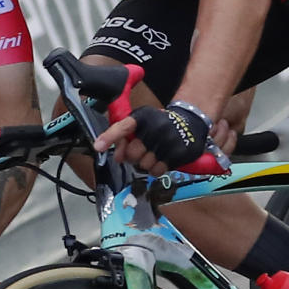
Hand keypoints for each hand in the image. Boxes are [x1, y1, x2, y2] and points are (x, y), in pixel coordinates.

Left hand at [94, 102, 208, 174]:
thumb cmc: (159, 124)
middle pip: (132, 154)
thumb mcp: (142, 122)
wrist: (190, 123)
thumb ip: (125, 137)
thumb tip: (118, 157)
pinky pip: (157, 171)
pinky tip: (161, 159)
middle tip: (141, 152)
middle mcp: (155, 128)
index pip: (123, 127)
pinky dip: (156, 169)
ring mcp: (167, 141)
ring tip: (153, 154)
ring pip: (144, 165)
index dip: (109, 137)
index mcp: (142, 117)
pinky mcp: (177, 153)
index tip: (98, 146)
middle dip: (134, 157)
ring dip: (146, 164)